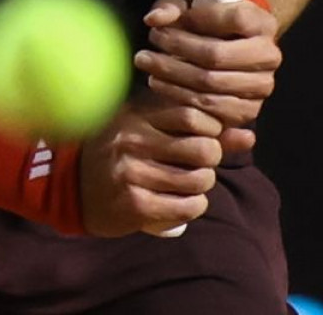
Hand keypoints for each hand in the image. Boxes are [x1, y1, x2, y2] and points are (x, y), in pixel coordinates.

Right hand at [78, 101, 223, 237]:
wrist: (73, 188)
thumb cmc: (118, 152)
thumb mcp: (148, 128)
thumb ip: (198, 129)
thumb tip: (249, 135)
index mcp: (134, 114)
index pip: (193, 115)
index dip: (211, 128)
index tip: (204, 135)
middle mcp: (131, 140)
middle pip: (205, 149)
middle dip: (211, 158)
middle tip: (199, 162)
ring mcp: (131, 173)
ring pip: (200, 181)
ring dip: (202, 185)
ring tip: (187, 182)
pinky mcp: (135, 204)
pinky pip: (189, 207)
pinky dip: (193, 206)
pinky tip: (180, 201)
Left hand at [135, 0, 281, 155]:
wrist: (225, 48)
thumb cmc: (205, 22)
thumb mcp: (188, 5)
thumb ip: (172, 7)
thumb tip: (154, 19)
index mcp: (262, 23)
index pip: (235, 19)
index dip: (198, 19)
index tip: (168, 22)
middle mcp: (268, 55)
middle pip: (216, 54)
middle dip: (175, 49)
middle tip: (146, 45)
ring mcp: (262, 85)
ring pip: (210, 83)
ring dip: (172, 74)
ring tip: (146, 63)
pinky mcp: (249, 110)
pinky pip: (211, 109)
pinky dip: (180, 96)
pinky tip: (160, 84)